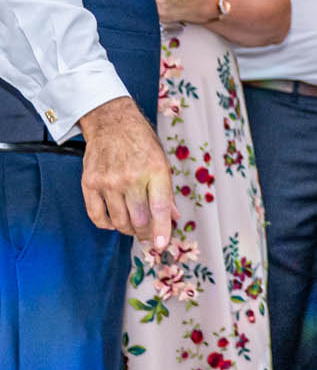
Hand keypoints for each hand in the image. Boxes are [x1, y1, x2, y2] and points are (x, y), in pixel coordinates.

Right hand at [77, 98, 175, 246]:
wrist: (111, 123)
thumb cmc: (142, 143)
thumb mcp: (162, 162)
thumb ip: (167, 191)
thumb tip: (174, 217)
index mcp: (155, 170)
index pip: (160, 207)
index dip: (162, 230)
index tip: (161, 246)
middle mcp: (131, 177)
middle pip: (139, 219)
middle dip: (145, 232)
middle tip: (148, 234)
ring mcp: (108, 181)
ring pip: (119, 221)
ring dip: (128, 229)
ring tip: (133, 225)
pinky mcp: (89, 183)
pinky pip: (97, 216)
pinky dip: (107, 224)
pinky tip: (115, 221)